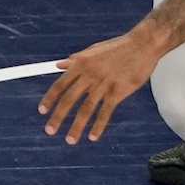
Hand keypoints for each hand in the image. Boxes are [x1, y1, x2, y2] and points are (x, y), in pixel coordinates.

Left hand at [38, 31, 161, 144]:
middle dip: (58, 116)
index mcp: (81, 64)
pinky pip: (106, 111)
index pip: (60, 84)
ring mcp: (104, 84)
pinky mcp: (119, 91)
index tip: (42, 111)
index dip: (50, 98)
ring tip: (70, 140)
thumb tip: (58, 65)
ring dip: (77, 126)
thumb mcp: (93, 50)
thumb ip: (75, 60)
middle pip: (70, 99)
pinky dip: (99, 125)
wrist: (142, 45)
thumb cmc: (117, 47)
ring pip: (86, 108)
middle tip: (49, 131)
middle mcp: (89, 75)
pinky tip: (92, 137)